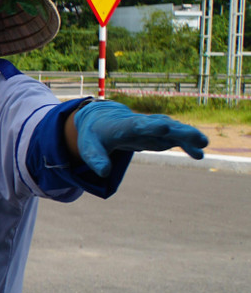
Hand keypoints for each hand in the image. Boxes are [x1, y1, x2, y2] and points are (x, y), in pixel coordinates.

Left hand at [73, 100, 207, 176]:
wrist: (102, 120)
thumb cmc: (95, 136)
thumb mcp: (89, 148)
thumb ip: (96, 159)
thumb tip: (104, 172)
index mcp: (122, 126)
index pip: (138, 125)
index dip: (151, 126)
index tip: (165, 127)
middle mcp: (141, 124)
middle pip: (162, 125)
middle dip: (179, 131)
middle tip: (197, 138)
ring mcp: (151, 128)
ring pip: (172, 130)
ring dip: (187, 136)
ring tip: (204, 144)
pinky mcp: (158, 135)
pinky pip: (174, 139)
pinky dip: (186, 145)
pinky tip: (199, 154)